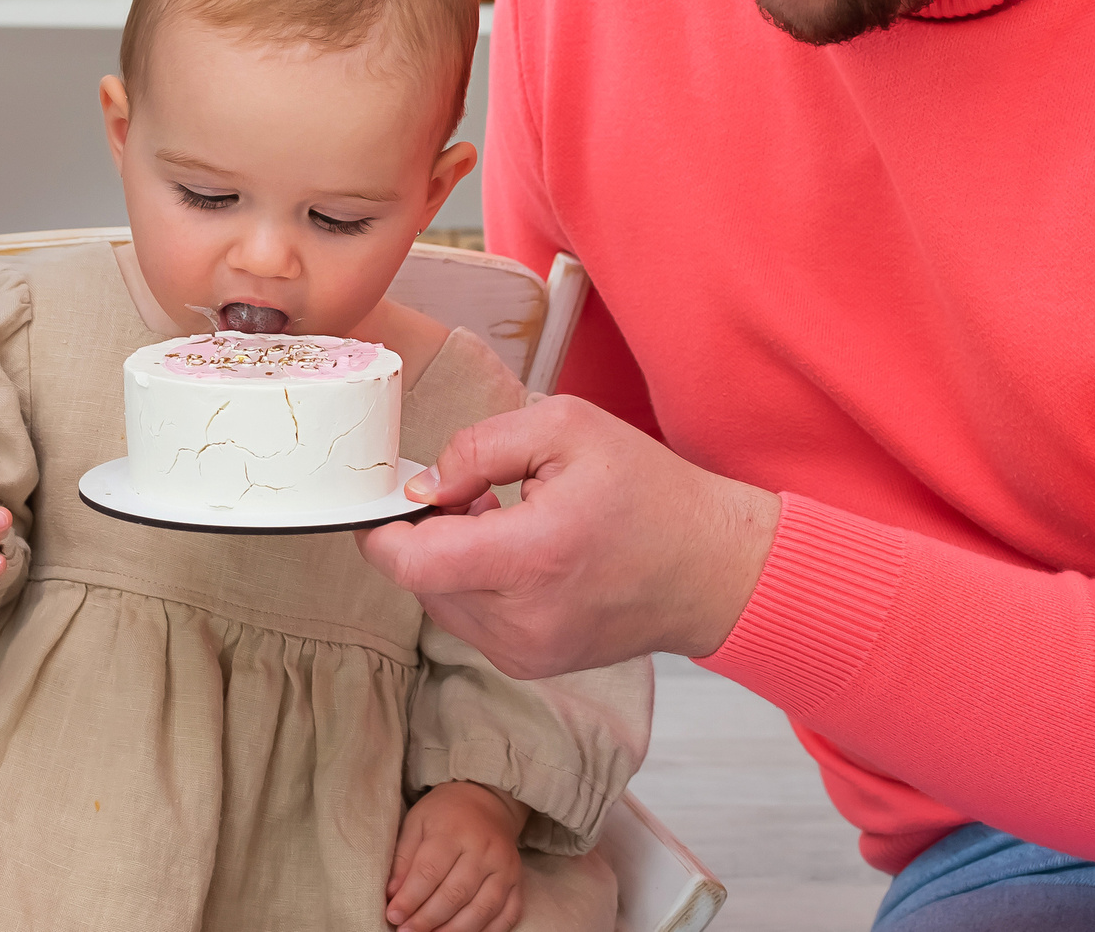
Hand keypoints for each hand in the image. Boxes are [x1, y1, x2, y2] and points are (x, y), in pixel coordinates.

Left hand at [356, 395, 780, 676]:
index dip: (383, 529)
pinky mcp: (530, 664)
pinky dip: (475, 584)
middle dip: (428, 532)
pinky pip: (469, 619)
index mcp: (533, 557)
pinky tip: (518, 555)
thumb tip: (423, 486)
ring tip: (505, 521)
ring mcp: (527, 652)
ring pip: (440, 600)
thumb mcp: (567, 428)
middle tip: (476, 494)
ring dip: (451, 559)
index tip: (390, 498)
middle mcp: (524, 619)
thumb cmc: (649, 493)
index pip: (414, 563)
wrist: (711, 569)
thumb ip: (480, 448)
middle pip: (421, 579)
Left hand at [387, 781, 527, 930]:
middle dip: (428, 920)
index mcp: (453, 831)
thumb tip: (393, 895)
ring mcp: (505, 867)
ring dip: (454, 931)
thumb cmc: (444, 814)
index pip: (429, 872)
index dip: (410, 899)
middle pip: (455, 894)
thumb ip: (404, 858)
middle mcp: (484, 850)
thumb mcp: (416, 823)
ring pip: (482, 909)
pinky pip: (508, 915)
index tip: (393, 916)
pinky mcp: (518, 882)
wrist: (486, 800)